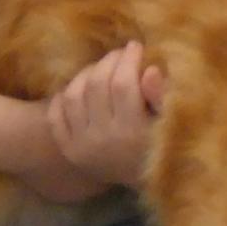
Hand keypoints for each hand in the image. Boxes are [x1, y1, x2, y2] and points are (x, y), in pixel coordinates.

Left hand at [47, 41, 165, 187]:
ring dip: (86, 74)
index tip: (136, 46)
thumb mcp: (170, 121)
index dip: (128, 59)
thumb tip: (150, 70)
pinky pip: (56, 115)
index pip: (122, 84)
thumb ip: (161, 97)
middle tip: (120, 54)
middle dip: (109, 61)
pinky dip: (63, 97)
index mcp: (131, 132)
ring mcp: (81, 145)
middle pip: (96, 85)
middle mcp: (102, 139)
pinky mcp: (68, 150)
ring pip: (73, 95)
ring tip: (101, 68)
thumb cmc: (163, 144)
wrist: (144, 179)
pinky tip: (79, 88)